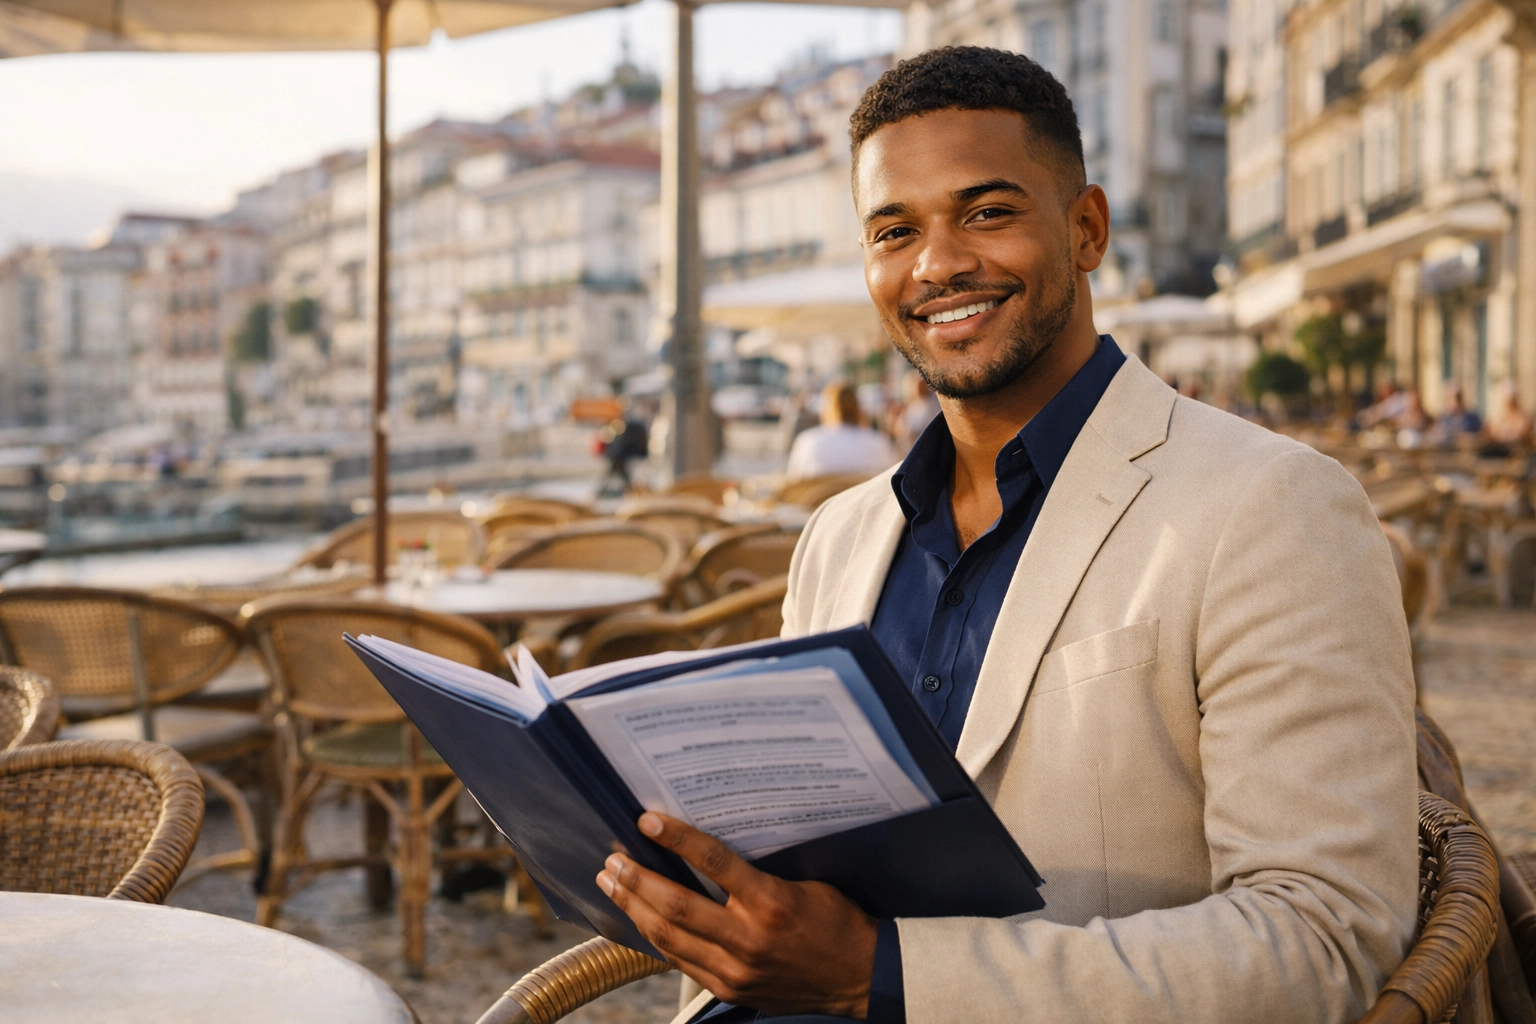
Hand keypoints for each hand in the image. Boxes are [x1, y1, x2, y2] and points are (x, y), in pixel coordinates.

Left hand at [596, 812, 877, 1017]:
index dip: (677, 840)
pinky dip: (656, 939)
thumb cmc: (836, 923)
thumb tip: (711, 851)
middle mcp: (750, 937)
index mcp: (771, 902)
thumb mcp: (803, 885)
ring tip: (613, 886)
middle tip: (613, 861)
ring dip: (636, 909)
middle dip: (638, 881)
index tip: (647, 821)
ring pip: (670, 938)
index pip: (714, 863)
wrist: (861, 976)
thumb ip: (757, 874)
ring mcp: (737, 969)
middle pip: (678, 906)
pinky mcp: (731, 990)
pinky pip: (682, 962)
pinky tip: (641, 920)